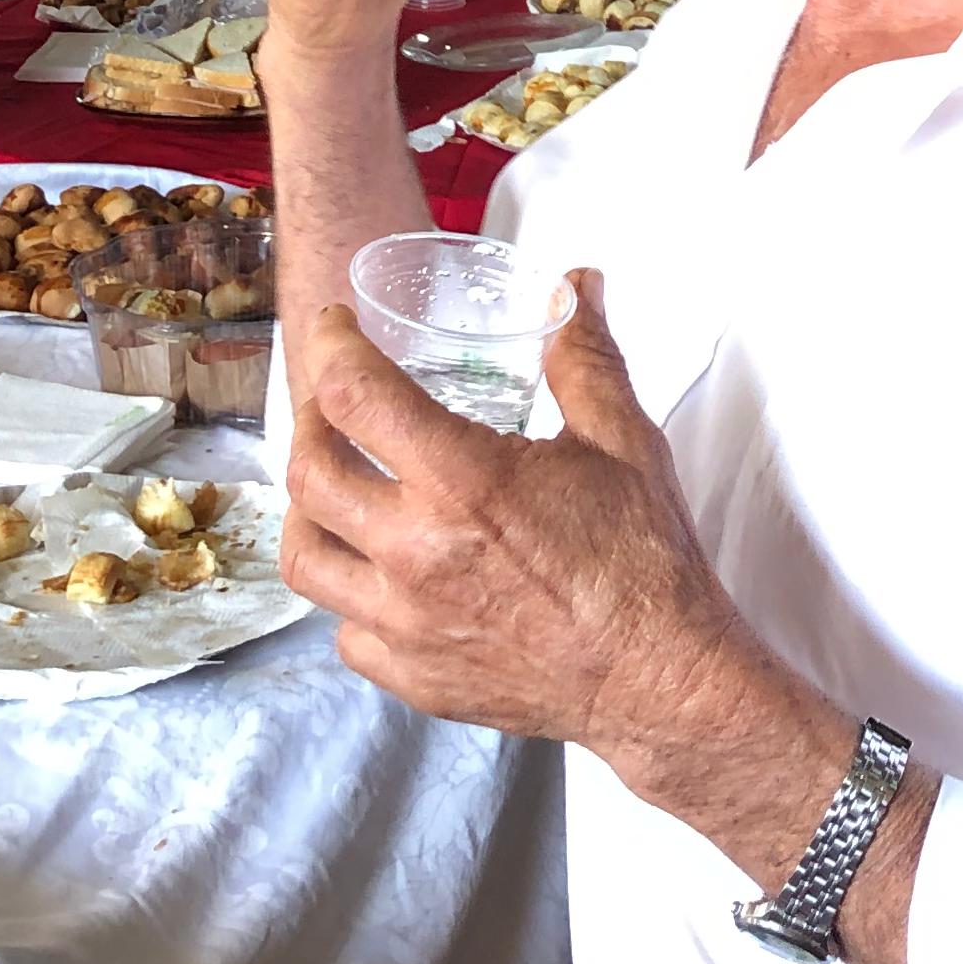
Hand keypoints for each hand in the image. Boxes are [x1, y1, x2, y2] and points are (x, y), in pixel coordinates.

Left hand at [284, 281, 768, 767]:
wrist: (657, 677)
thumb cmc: (644, 561)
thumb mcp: (622, 439)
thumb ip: (585, 356)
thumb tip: (576, 286)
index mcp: (463, 482)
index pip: (355, 395)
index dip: (331, 347)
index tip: (333, 329)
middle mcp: (415, 553)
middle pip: (307, 474)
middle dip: (309, 421)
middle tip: (334, 403)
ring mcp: (405, 622)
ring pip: (305, 558)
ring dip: (309, 509)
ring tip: (336, 486)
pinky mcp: (412, 675)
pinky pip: (344, 630)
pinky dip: (351, 593)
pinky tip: (383, 572)